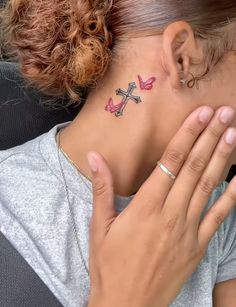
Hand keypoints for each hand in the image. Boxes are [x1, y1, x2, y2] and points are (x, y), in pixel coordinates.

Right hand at [87, 106, 235, 306]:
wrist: (128, 306)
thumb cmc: (110, 265)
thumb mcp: (99, 226)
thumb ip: (102, 188)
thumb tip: (95, 156)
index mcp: (146, 205)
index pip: (172, 160)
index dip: (188, 134)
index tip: (201, 114)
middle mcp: (172, 213)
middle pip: (195, 167)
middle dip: (210, 137)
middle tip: (224, 113)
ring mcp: (189, 229)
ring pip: (209, 186)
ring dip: (222, 158)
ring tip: (233, 133)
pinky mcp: (199, 245)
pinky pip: (219, 217)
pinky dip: (232, 196)